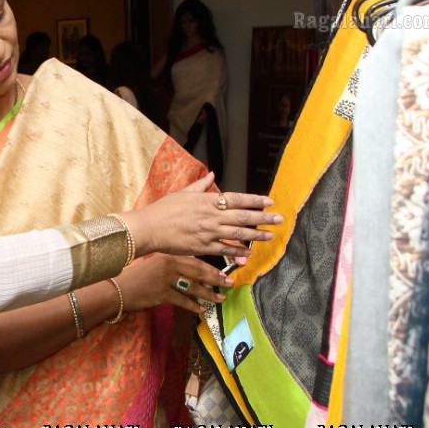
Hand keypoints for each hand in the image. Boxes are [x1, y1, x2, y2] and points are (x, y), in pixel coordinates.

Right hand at [116, 254, 232, 315]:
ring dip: (209, 294)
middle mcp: (168, 265)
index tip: (224, 272)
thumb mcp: (153, 266)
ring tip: (220, 298)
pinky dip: (193, 306)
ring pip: (193, 287)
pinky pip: (182, 300)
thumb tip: (190, 273)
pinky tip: (201, 310)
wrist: (116, 289)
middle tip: (230, 283)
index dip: (211, 267)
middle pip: (198, 271)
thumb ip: (171, 266)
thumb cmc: (134, 278)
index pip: (195, 260)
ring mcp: (165, 279)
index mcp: (168, 256)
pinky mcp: (162, 293)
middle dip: (216, 278)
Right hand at [120, 173, 281, 261]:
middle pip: (242, 217)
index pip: (236, 199)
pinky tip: (249, 252)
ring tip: (270, 236)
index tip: (269, 201)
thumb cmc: (164, 209)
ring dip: (256, 236)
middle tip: (279, 219)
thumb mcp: (183, 193)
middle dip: (263, 218)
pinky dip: (238, 251)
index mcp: (206, 201)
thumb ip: (201, 185)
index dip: (254, 200)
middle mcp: (210, 216)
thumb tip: (212, 174)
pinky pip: (225, 249)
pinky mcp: (202, 247)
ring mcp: (207, 232)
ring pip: (238, 235)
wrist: (149, 228)